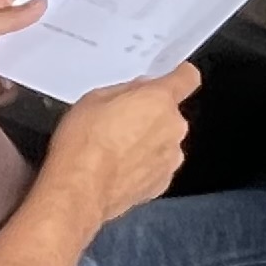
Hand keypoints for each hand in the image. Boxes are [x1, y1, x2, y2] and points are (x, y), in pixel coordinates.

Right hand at [46, 62, 199, 216]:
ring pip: (164, 141)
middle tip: (119, 121)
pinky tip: (117, 168)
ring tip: (113, 149)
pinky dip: (142, 166)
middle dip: (150, 115)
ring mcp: (170, 158)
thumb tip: (136, 92)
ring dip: (146, 142)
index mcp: (159, 100)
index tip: (173, 77)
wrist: (79, 189)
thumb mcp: (94, 99)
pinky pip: (156, 166)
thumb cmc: (83, 144)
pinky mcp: (161, 183)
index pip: (186, 78)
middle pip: (170, 114)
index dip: (179, 76)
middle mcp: (173, 128)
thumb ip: (125, 91)